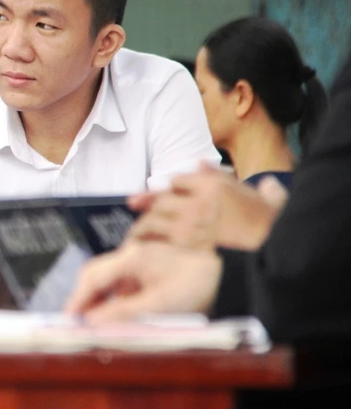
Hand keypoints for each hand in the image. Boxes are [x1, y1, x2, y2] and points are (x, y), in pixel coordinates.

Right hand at [64, 242, 222, 322]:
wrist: (226, 271)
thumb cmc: (195, 283)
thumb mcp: (160, 303)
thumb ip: (123, 312)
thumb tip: (91, 322)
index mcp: (130, 257)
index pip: (91, 277)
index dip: (76, 299)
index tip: (68, 320)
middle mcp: (129, 255)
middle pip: (93, 274)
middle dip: (82, 298)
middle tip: (77, 323)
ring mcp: (136, 261)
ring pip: (105, 278)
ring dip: (96, 299)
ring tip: (94, 322)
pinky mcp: (144, 269)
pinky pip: (119, 282)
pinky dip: (112, 298)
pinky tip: (116, 313)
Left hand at [127, 164, 283, 250]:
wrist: (279, 253)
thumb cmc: (270, 225)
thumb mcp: (249, 193)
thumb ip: (222, 177)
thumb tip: (201, 162)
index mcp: (214, 186)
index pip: (177, 180)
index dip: (169, 189)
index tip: (160, 195)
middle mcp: (198, 202)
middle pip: (161, 199)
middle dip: (148, 204)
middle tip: (136, 208)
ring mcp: (190, 225)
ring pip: (153, 219)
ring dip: (142, 226)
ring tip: (135, 233)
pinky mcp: (186, 248)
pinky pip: (156, 242)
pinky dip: (145, 244)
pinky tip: (139, 248)